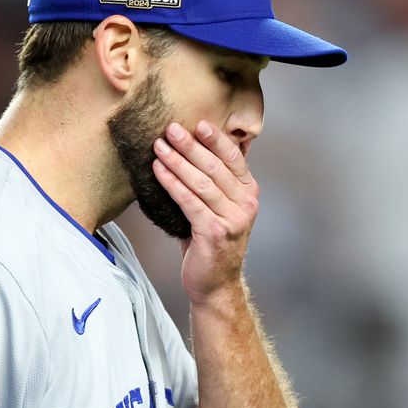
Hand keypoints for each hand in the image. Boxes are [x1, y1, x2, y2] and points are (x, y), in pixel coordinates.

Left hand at [152, 120, 258, 306]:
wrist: (215, 284)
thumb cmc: (211, 242)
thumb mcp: (218, 208)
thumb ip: (212, 183)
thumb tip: (186, 149)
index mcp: (249, 193)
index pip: (234, 157)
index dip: (215, 139)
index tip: (197, 123)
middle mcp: (246, 204)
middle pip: (215, 166)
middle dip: (190, 145)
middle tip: (170, 128)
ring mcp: (233, 219)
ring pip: (201, 182)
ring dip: (177, 161)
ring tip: (159, 146)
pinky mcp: (214, 232)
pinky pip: (189, 201)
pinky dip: (172, 183)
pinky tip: (158, 171)